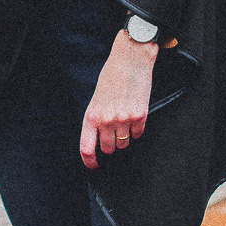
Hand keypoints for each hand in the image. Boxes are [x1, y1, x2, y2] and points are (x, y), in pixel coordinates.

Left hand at [80, 31, 157, 169]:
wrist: (131, 60)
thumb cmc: (112, 76)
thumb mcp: (97, 98)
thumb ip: (96, 119)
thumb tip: (100, 139)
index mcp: (91, 115)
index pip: (86, 148)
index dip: (89, 161)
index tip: (94, 165)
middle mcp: (106, 120)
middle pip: (108, 149)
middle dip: (111, 144)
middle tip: (114, 132)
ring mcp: (123, 119)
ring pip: (124, 143)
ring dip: (124, 137)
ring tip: (124, 119)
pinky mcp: (139, 116)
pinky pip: (138, 134)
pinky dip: (137, 129)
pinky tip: (134, 115)